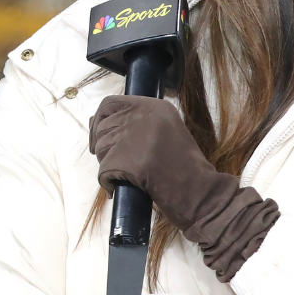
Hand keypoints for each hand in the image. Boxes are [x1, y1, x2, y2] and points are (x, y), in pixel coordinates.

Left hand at [88, 95, 278, 281]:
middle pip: (102, 128)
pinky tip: (119, 187)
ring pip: (100, 149)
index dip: (99, 121)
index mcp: (154, 106)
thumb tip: (95, 121)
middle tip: (118, 163)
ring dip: (107, 164)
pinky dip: (107, 182)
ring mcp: (132, 137)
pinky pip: (102, 171)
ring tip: (124, 175)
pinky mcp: (126, 160)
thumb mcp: (165, 130)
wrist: (198, 191)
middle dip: (104, 148)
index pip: (109, 104)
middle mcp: (142, 116)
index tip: (99, 137)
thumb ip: (136, 122)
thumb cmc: (183, 165)